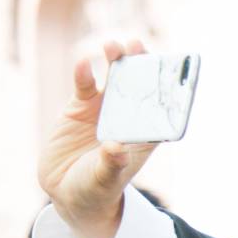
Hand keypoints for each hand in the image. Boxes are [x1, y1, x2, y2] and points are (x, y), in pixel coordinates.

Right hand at [38, 37, 156, 237]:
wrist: (67, 192)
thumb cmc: (97, 189)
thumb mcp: (104, 179)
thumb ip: (111, 164)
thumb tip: (116, 148)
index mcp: (144, 135)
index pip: (160, 107)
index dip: (166, 88)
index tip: (170, 69)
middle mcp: (127, 118)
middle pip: (138, 86)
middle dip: (140, 64)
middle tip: (138, 45)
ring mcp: (103, 110)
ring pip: (112, 79)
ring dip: (114, 61)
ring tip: (113, 46)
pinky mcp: (79, 108)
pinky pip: (83, 86)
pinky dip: (83, 74)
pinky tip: (82, 63)